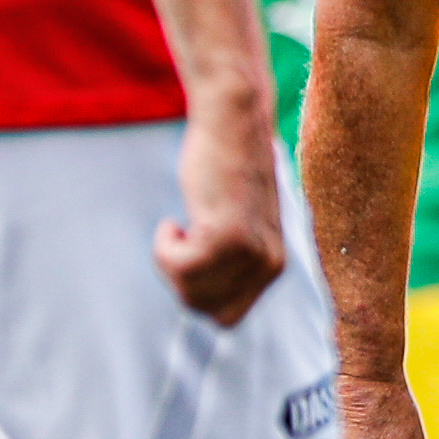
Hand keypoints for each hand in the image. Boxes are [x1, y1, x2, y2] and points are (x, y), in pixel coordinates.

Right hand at [156, 112, 287, 327]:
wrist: (232, 121)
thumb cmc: (223, 166)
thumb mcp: (240, 224)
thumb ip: (233, 261)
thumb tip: (204, 304)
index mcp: (274, 266)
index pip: (226, 317)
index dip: (196, 293)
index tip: (192, 254)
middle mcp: (269, 265)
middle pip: (203, 310)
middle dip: (179, 280)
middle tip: (182, 237)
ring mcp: (250, 252)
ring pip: (188, 292)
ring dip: (169, 260)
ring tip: (181, 224)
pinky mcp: (227, 235)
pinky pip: (178, 267)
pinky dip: (164, 246)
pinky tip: (176, 217)